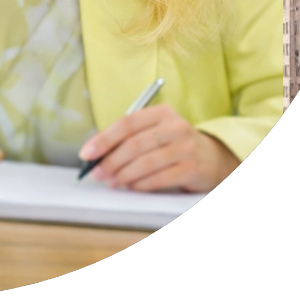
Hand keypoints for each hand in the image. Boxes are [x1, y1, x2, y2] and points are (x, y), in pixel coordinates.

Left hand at [78, 105, 238, 192]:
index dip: (104, 139)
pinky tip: (132, 187)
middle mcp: (175, 126)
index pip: (127, 123)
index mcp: (161, 113)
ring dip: (124, 175)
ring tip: (112, 182)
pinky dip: (141, 184)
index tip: (86, 153)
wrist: (213, 158)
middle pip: (135, 144)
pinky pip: (160, 178)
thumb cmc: (174, 145)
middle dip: (111, 161)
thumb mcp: (155, 132)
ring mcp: (186, 147)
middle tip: (97, 173)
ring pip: (146, 162)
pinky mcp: (192, 168)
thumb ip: (130, 138)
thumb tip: (97, 154)